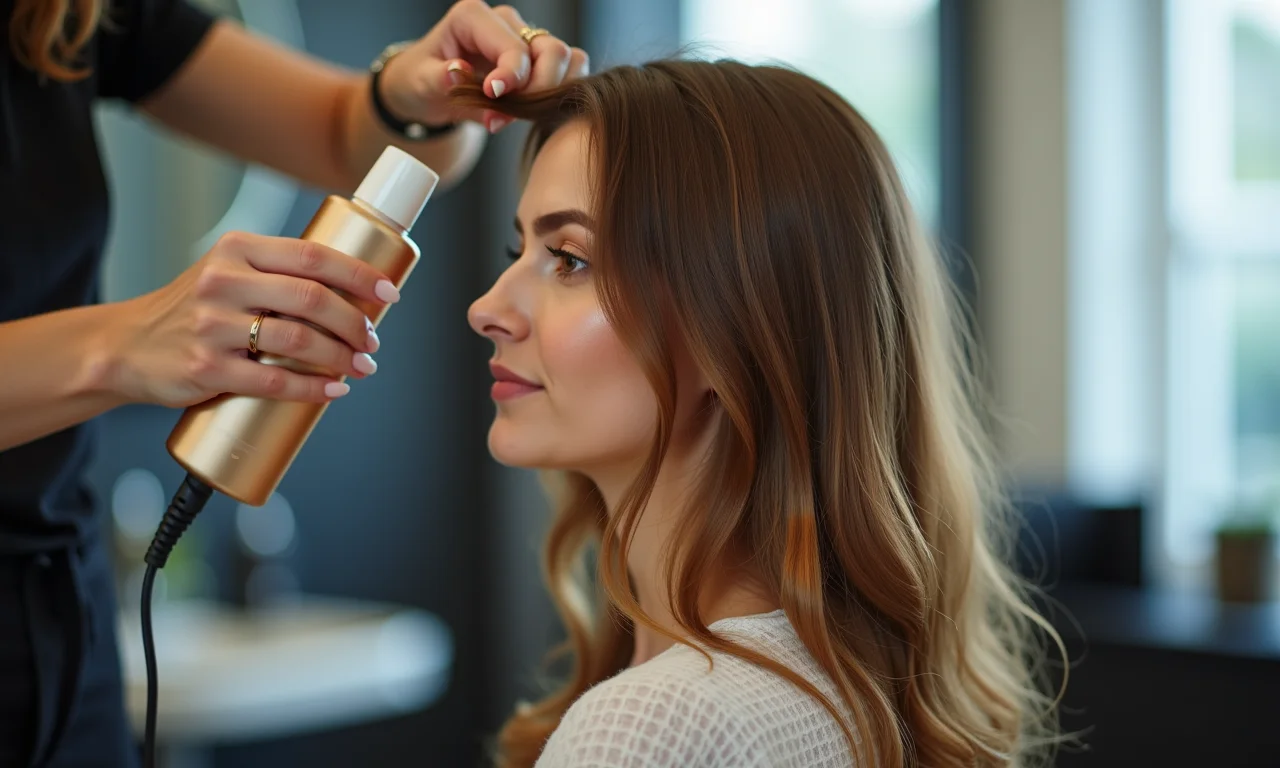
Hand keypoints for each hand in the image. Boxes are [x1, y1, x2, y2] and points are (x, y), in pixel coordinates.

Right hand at [105, 232, 396, 407]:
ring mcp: (213, 326)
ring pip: (298, 339)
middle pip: (312, 298)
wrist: (126, 346)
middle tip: (372, 341)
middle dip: (355, 322)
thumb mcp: (227, 272)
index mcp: (237, 250)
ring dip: (341, 357)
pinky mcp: (207, 368)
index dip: (359, 274)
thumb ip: (277, 273)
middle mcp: (224, 282)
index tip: (388, 294)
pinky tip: (333, 390)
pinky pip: (274, 380)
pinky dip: (313, 387)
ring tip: (361, 367)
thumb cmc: (192, 310)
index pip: (312, 256)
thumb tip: (352, 291)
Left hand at [378, 0, 589, 133]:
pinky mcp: (539, 60)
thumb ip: (438, 78)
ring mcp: (527, 40)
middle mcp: (507, 23)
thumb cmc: (422, 79)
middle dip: (539, 89)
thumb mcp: (419, 81)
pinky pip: (569, 73)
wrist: (427, 89)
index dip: (513, 77)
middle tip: (507, 114)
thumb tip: (456, 72)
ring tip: (516, 114)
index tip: (495, 97)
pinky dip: (557, 96)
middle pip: (552, 50)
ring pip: (569, 60)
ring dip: (551, 93)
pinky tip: (529, 113)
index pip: (514, 47)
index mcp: (474, 17)